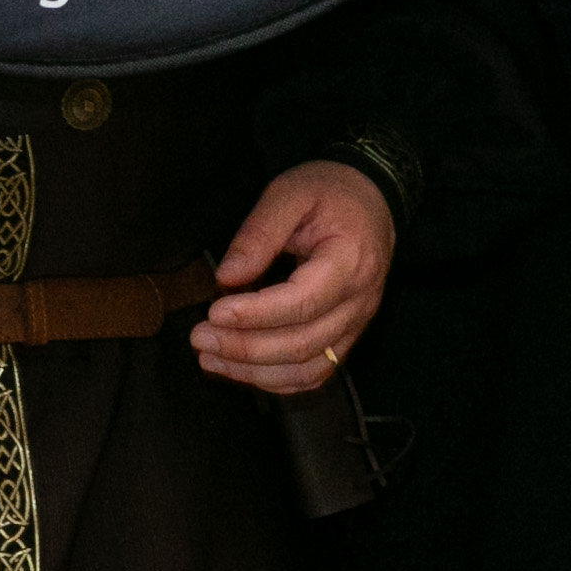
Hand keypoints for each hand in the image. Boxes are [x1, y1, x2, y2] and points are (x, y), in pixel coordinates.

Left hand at [193, 162, 395, 394]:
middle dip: (245, 348)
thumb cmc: (331, 191)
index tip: (214, 312)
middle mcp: (360, 301)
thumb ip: (259, 232)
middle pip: (302, 343)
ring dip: (255, 372)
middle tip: (199, 337)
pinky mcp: (346, 336)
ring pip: (308, 368)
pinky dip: (275, 380)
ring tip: (210, 358)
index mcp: (350, 261)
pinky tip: (240, 369)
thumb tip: (227, 277)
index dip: (256, 314)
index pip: (302, 302)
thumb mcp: (290, 193)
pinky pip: (314, 373)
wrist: (371, 198)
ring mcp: (356, 324)